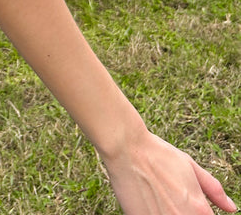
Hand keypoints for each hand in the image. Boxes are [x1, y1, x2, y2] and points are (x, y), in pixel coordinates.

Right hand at [103, 129, 235, 213]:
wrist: (126, 148)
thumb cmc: (158, 154)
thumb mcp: (190, 167)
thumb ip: (213, 189)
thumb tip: (231, 207)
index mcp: (199, 210)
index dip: (201, 214)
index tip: (192, 206)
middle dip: (184, 213)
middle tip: (172, 201)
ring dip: (169, 214)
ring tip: (161, 202)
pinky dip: (154, 214)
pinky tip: (149, 204)